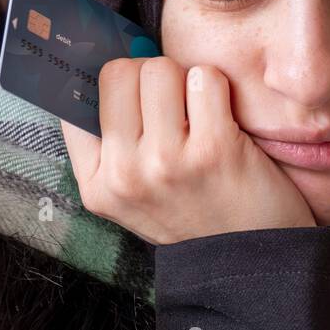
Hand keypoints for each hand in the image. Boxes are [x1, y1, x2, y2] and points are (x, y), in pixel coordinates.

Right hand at [61, 56, 314, 243]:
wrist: (255, 261)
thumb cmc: (199, 216)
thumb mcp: (137, 197)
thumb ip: (114, 148)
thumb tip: (113, 70)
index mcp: (97, 185)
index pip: (74, 101)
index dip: (110, 86)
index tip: (134, 90)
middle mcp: (124, 174)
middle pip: (119, 73)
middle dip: (152, 75)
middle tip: (176, 102)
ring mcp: (166, 162)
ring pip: (160, 69)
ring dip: (186, 79)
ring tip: (201, 110)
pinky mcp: (214, 149)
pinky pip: (205, 78)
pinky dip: (218, 86)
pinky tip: (224, 114)